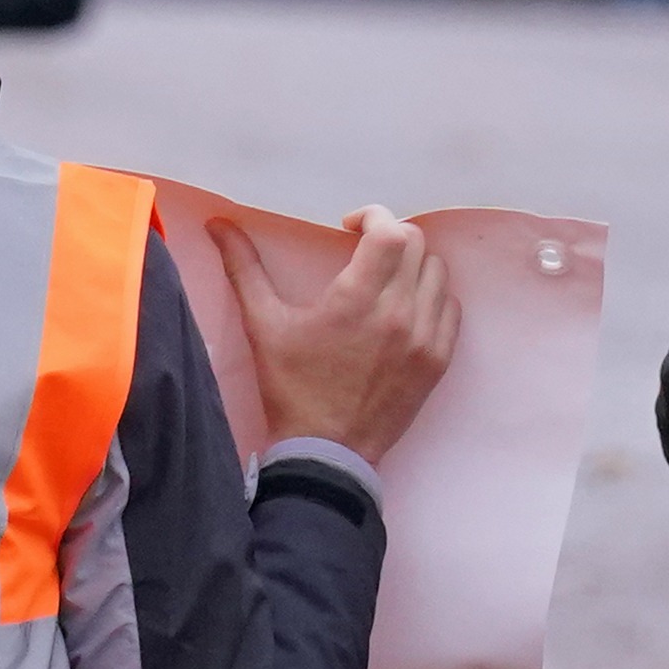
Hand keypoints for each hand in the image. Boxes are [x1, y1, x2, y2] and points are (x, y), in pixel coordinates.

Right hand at [224, 207, 458, 462]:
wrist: (327, 451)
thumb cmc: (292, 388)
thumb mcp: (264, 325)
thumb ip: (244, 268)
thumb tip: (219, 224)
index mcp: (356, 300)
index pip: (391, 232)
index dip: (374, 217)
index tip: (351, 227)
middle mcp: (399, 313)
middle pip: (416, 245)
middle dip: (389, 236)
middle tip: (364, 250)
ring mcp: (425, 338)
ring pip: (437, 273)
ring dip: (412, 265)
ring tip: (386, 278)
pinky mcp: (438, 360)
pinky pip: (449, 308)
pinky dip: (431, 297)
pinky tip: (406, 307)